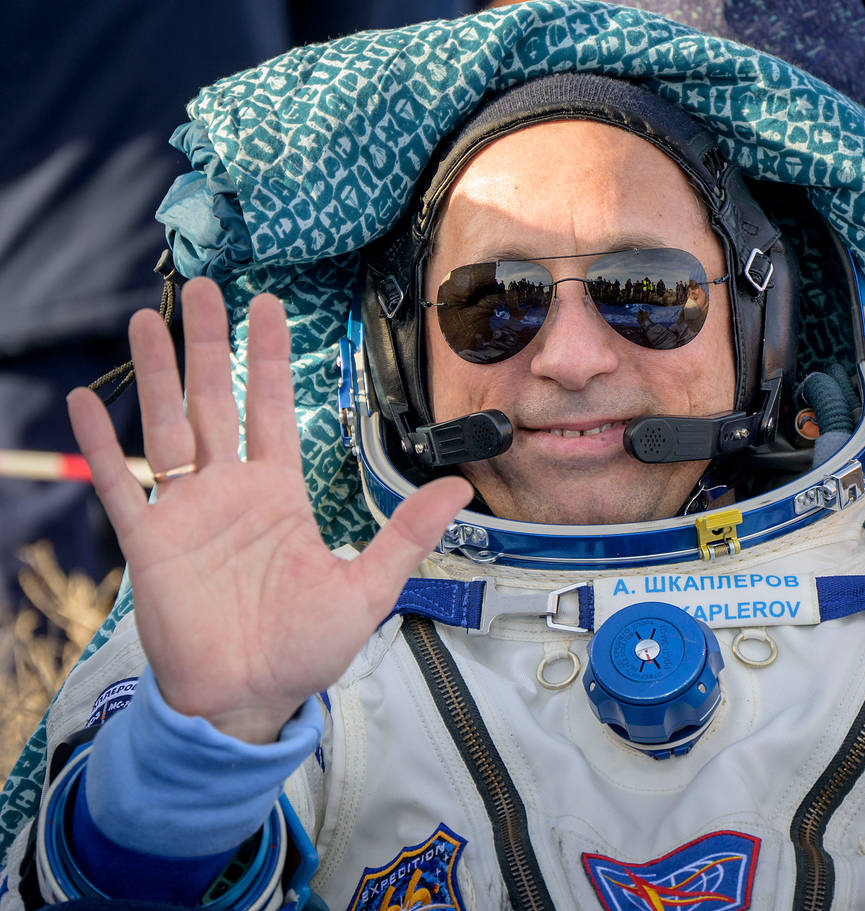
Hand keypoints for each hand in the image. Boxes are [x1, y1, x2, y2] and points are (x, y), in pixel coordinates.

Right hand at [68, 277, 471, 743]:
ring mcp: (186, 513)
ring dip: (155, 374)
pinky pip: (119, 485)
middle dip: (210, 344)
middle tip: (203, 287)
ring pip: (167, 427)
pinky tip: (80, 403)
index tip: (267, 307)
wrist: (249, 700)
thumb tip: (460, 487)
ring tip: (146, 320)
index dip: (268, 358)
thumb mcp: (368, 586)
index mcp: (279, 495)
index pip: (272, 409)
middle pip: (216, 401)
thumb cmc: (305, 649)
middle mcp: (230, 492)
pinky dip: (98, 446)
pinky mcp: (149, 543)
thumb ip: (407, 533)